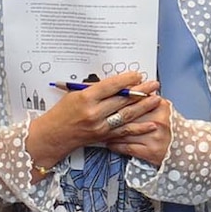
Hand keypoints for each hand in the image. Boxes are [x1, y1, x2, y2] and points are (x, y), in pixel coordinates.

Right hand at [26, 72, 157, 169]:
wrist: (54, 135)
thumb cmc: (61, 113)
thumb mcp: (74, 94)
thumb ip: (95, 89)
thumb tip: (117, 83)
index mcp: (85, 98)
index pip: (111, 86)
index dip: (127, 80)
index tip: (138, 75)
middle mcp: (94, 113)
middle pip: (122, 100)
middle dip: (141, 91)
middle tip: (154, 84)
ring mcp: (100, 126)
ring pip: (127, 115)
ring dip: (144, 107)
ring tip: (157, 99)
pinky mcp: (104, 137)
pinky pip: (125, 131)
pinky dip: (139, 127)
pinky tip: (151, 123)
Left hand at [103, 93, 172, 166]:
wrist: (186, 148)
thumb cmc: (172, 128)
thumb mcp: (164, 108)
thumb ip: (148, 99)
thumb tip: (128, 89)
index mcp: (161, 106)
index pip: (135, 100)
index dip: (118, 99)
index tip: (106, 99)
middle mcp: (158, 121)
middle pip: (128, 115)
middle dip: (110, 115)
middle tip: (97, 114)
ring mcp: (154, 137)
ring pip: (125, 132)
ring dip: (109, 131)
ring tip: (99, 129)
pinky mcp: (151, 152)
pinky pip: (127, 147)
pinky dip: (116, 145)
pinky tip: (108, 143)